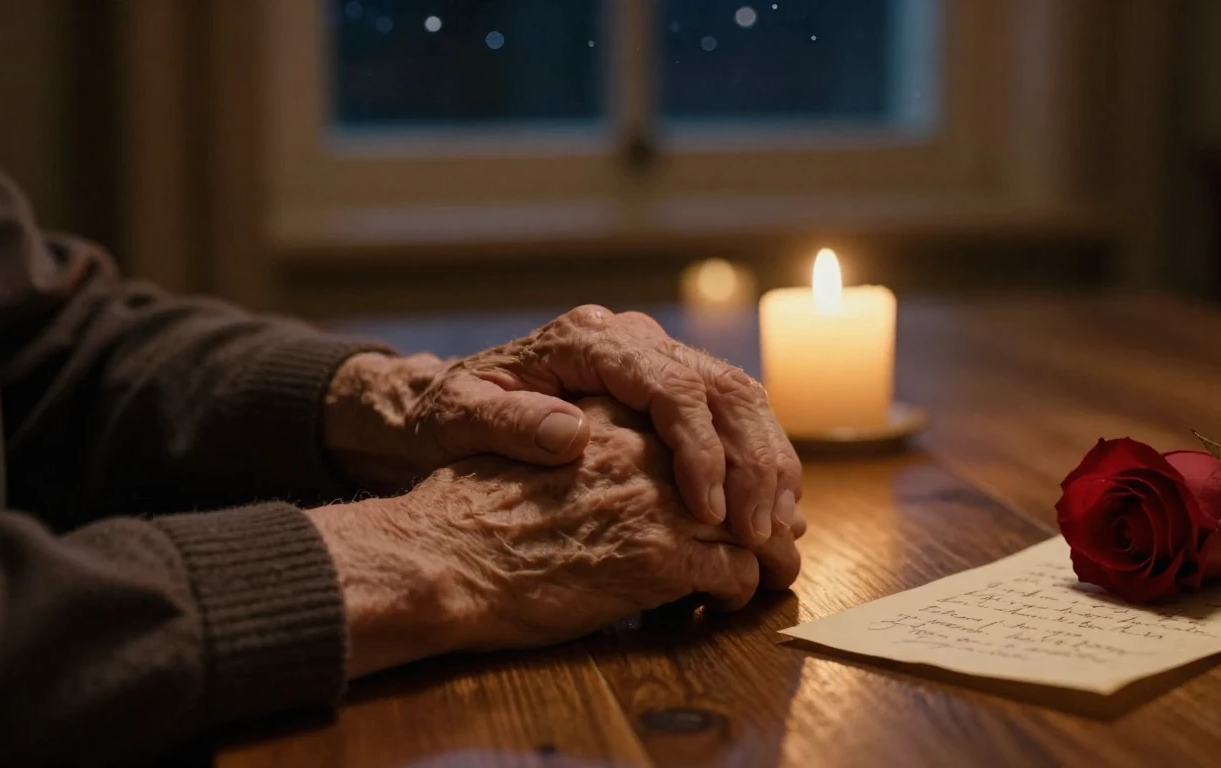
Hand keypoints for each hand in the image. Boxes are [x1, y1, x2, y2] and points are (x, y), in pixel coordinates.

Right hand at [309, 398, 801, 678]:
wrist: (440, 559)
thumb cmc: (468, 510)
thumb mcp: (525, 442)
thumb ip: (578, 434)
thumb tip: (601, 446)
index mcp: (611, 412)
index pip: (701, 422)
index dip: (733, 455)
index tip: (744, 483)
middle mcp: (642, 448)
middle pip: (739, 466)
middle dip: (768, 501)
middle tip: (780, 531)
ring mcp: (655, 501)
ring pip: (752, 523)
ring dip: (770, 551)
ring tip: (773, 569)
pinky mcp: (658, 558)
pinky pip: (733, 572)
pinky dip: (741, 589)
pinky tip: (726, 599)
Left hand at [323, 306, 803, 546]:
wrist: (442, 402)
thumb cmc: (447, 415)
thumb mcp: (458, 419)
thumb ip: (509, 424)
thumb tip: (572, 434)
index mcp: (587, 341)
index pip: (669, 385)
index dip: (699, 449)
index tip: (708, 512)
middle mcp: (632, 339)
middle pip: (722, 387)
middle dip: (752, 462)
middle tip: (762, 533)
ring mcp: (655, 360)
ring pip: (740, 399)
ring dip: (767, 465)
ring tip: (778, 530)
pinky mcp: (667, 389)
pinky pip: (730, 418)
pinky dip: (756, 464)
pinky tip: (766, 511)